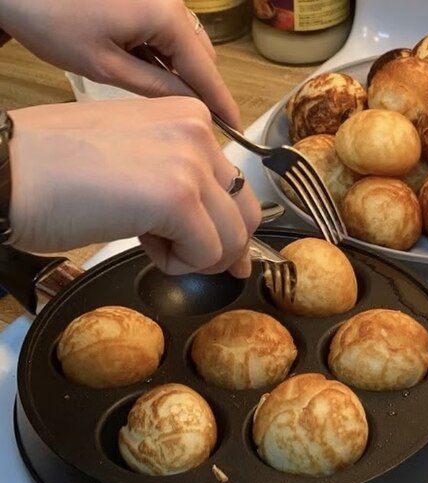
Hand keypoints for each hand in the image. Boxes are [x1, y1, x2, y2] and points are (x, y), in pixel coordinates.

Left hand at [0, 0, 241, 128]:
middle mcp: (171, 2)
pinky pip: (168, 31)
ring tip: (159, 97)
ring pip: (185, 44)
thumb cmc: (52, 21)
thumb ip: (157, 88)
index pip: (205, 70)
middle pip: (201, 55)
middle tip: (192, 123)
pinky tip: (145, 69)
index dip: (221, 103)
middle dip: (200, 88)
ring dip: (180, 72)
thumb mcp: (107, 66)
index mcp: (166, 17)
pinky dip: (164, 55)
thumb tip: (193, 107)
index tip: (237, 131)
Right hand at [8, 97, 260, 276]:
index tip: (205, 245)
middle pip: (246, 212)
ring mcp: (190, 162)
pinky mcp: (176, 198)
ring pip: (233, 237)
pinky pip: (207, 253)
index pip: (237, 184)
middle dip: (220, 246)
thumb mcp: (139, 161)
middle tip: (183, 255)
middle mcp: (198, 131)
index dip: (224, 225)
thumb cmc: (57, 169)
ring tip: (151, 243)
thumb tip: (226, 237)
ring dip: (195, 256)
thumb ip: (186, 185)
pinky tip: (143, 245)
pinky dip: (178, 264)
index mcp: (189, 116)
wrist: (7, 171)